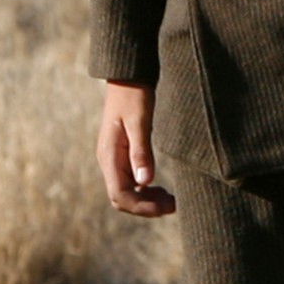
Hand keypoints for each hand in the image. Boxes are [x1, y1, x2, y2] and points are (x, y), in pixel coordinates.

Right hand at [97, 82, 173, 218]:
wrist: (127, 76)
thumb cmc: (134, 94)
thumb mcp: (140, 121)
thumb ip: (141, 151)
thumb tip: (145, 182)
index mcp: (109, 156)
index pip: (120, 195)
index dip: (143, 206)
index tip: (168, 207)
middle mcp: (108, 161)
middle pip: (122, 199)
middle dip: (146, 207)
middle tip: (174, 205)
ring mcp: (114, 159)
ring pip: (125, 192)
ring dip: (146, 200)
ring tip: (170, 199)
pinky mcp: (122, 155)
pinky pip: (129, 182)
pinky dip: (144, 190)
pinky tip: (160, 188)